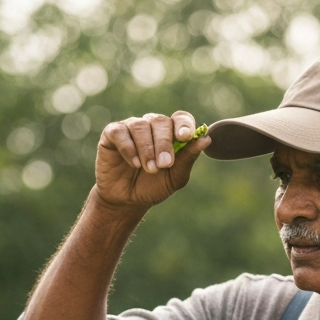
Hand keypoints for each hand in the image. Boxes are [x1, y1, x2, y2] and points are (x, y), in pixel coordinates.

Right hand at [95, 111, 210, 211]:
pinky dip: (128, 148)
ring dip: (147, 149)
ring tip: (149, 169)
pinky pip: (120, 133)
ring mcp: (131, 128)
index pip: (180, 118)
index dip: (183, 124)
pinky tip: (134, 163)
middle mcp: (151, 126)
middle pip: (160, 122)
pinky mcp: (112, 134)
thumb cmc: (153, 187)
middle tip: (164, 165)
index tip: (184, 137)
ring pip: (140, 126)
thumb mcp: (175, 177)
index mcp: (170, 133)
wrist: (127, 201)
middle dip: (164, 143)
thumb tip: (206, 139)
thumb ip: (188, 158)